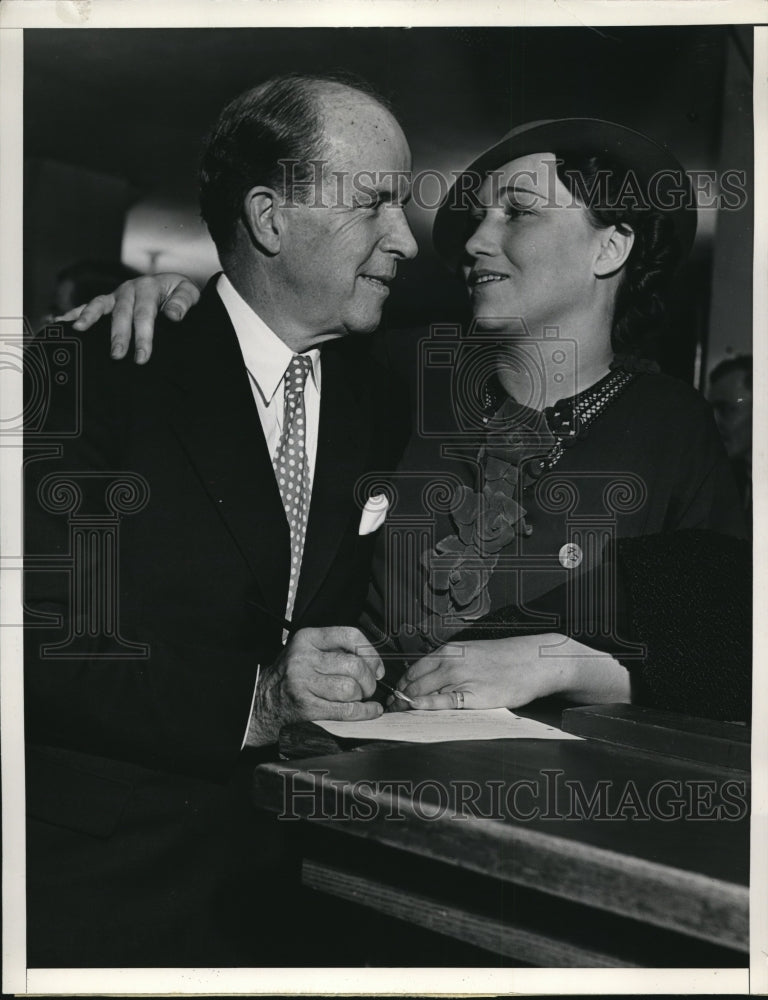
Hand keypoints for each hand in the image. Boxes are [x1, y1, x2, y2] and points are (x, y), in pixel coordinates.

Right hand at [57, 273, 200, 363]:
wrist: (171, 286)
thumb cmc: (179, 294)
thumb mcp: (188, 293)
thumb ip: (183, 302)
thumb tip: (173, 316)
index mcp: (149, 288)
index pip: (145, 314)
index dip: (143, 336)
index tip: (142, 357)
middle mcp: (129, 289)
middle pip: (121, 314)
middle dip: (118, 335)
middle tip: (117, 355)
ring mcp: (116, 295)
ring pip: (100, 305)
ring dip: (89, 318)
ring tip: (79, 331)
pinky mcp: (108, 301)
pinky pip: (89, 306)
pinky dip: (75, 313)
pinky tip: (60, 323)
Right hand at [245, 626, 384, 744]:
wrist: (263, 700)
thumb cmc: (292, 675)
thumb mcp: (308, 650)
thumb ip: (336, 649)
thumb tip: (373, 661)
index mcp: (308, 638)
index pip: (350, 636)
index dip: (371, 653)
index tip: (376, 666)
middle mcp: (304, 658)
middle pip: (354, 666)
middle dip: (369, 680)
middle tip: (369, 686)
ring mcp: (303, 683)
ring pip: (350, 689)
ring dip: (362, 696)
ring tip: (360, 697)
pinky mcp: (306, 706)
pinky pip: (345, 710)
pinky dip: (364, 712)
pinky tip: (369, 710)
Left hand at [393, 634, 629, 710]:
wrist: (534, 661)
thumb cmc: (504, 659)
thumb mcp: (472, 653)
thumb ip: (450, 663)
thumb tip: (430, 679)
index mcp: (449, 651)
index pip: (414, 670)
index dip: (401, 686)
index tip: (395, 697)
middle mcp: (451, 661)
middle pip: (414, 682)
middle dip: (400, 698)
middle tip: (392, 711)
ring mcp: (462, 678)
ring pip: (424, 691)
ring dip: (409, 704)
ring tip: (400, 716)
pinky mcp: (475, 695)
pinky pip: (444, 701)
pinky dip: (427, 705)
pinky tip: (416, 708)